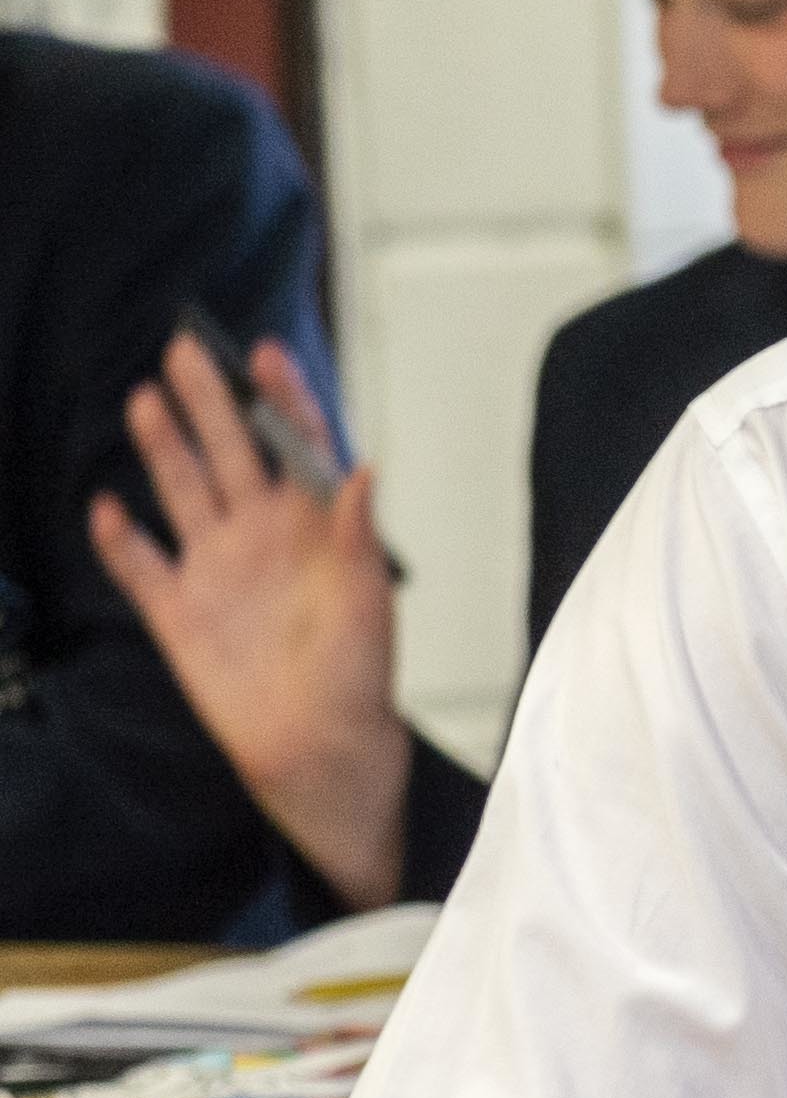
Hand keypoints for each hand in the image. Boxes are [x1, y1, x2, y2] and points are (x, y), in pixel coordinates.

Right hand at [88, 331, 410, 908]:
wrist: (322, 749)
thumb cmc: (360, 676)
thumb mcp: (369, 601)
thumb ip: (357, 534)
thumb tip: (361, 468)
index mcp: (315, 529)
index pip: (297, 449)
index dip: (283, 401)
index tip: (265, 352)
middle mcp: (261, 538)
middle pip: (229, 454)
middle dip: (210, 401)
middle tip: (187, 348)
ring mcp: (216, 571)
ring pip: (181, 492)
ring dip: (163, 447)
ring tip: (145, 398)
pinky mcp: (178, 614)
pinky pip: (140, 569)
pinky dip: (120, 541)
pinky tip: (106, 509)